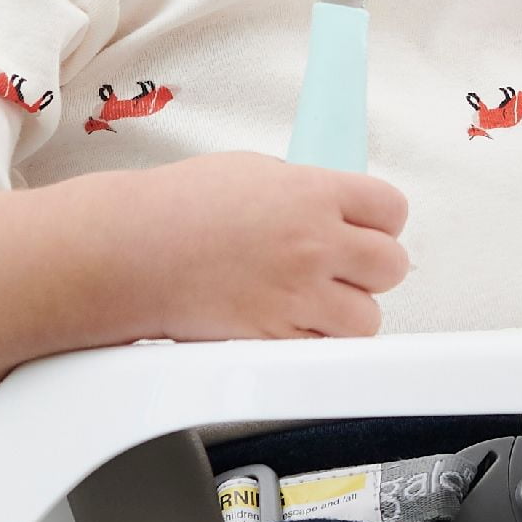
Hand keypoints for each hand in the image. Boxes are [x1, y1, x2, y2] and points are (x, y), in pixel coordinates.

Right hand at [100, 153, 410, 339]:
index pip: (391, 208)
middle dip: (373, 267)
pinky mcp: (275, 337)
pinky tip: (292, 321)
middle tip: (347, 266)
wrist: (130, 251)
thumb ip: (304, 190)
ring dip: (349, 311)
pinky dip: (315, 341)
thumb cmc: (176, 208)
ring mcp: (297, 295)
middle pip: (391, 265)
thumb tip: (335, 206)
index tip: (371, 227)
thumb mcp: (253, 171)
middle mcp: (314, 245)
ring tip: (317, 299)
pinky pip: (325, 350)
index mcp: (312, 194)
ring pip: (367, 318)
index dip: (383, 221)